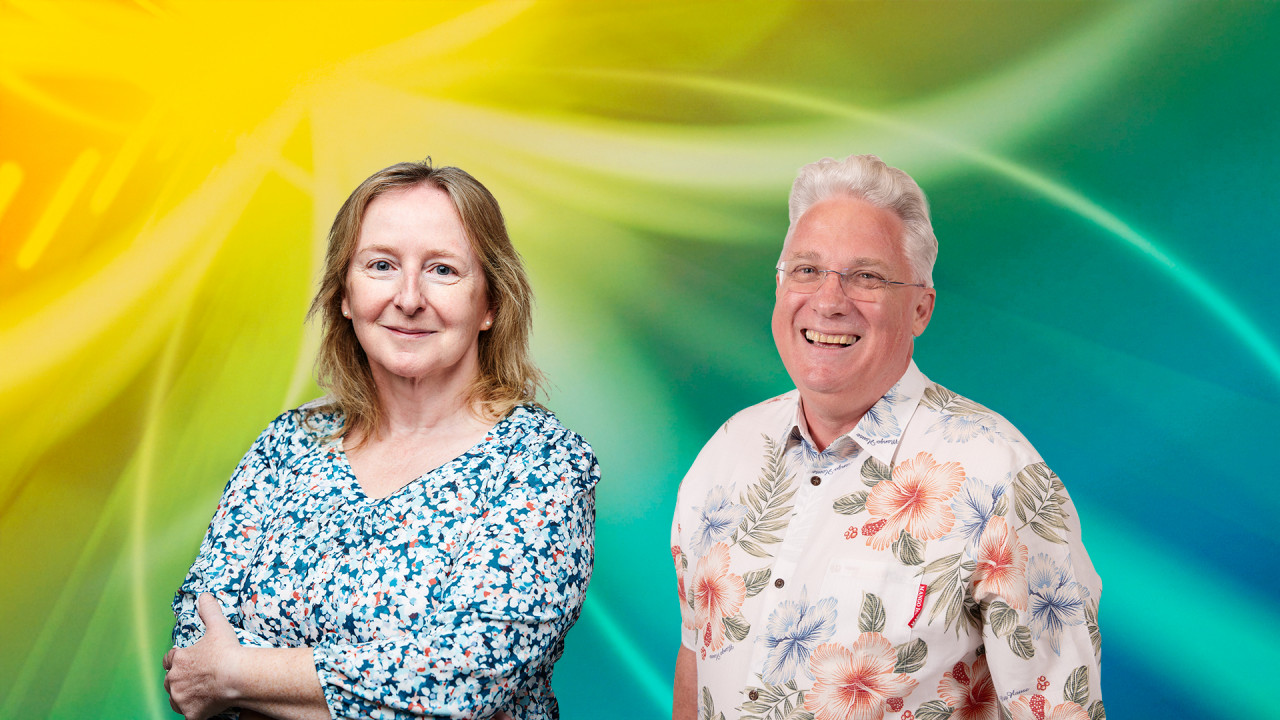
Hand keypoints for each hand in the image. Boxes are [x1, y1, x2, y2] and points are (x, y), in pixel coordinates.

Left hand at [164, 593, 243, 719]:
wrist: (237, 677)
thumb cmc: (227, 652)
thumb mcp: (218, 625)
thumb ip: (209, 610)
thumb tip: (204, 596)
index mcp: (179, 659)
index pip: (168, 660)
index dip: (176, 660)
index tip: (184, 661)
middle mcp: (175, 679)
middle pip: (170, 681)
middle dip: (180, 680)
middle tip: (197, 679)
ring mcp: (181, 698)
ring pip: (176, 699)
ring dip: (183, 696)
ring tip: (199, 693)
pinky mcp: (191, 713)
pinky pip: (189, 714)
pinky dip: (196, 711)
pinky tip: (206, 707)